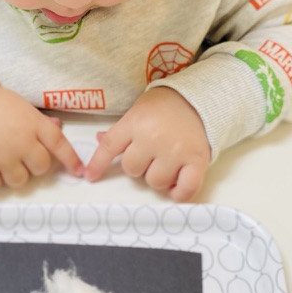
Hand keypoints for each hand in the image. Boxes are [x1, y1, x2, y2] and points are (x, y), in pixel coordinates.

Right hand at [0, 83, 83, 188]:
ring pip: (19, 181)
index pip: (60, 145)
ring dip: (14, 173)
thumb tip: (58, 131)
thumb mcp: (23, 107)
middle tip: (22, 155)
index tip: (80, 172)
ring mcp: (1, 156)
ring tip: (3, 158)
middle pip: (41, 168)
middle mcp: (21, 142)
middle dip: (34, 164)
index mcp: (33, 124)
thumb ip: (40, 123)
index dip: (71, 160)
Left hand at [84, 87, 209, 200]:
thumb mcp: (138, 110)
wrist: (200, 99)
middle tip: (151, 155)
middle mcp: (153, 138)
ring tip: (166, 164)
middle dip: (139, 166)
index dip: (98, 164)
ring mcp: (175, 151)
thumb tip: (99, 140)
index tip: (91, 177)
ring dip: (158, 178)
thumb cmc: (165, 106)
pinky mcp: (197, 161)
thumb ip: (120, 129)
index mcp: (135, 123)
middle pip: (133, 170)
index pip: (110, 147)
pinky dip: (179, 192)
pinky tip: (177, 186)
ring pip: (156, 182)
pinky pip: (185, 189)